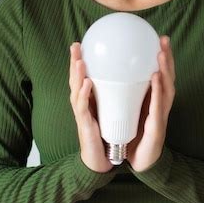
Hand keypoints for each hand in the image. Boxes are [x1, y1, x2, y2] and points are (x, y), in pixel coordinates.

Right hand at [69, 42, 113, 172]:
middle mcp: (82, 103)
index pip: (82, 75)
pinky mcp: (86, 124)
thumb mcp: (111, 109)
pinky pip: (84, 106)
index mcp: (88, 98)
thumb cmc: (106, 133)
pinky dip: (84, 94)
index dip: (79, 60)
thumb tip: (129, 75)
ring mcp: (82, 113)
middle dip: (74, 61)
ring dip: (76, 74)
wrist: (103, 159)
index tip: (81, 43)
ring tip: (79, 60)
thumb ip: (115, 93)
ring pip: (76, 90)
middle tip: (75, 45)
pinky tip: (87, 82)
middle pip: (74, 79)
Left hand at [126, 35, 174, 172]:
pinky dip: (158, 90)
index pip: (161, 74)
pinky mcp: (157, 127)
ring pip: (167, 89)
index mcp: (154, 100)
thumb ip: (125, 93)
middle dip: (168, 58)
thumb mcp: (128, 110)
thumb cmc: (133, 136)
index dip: (162, 57)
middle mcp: (161, 105)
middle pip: (168, 77)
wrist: (137, 163)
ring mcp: (161, 115)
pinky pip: (157, 106)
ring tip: (161, 54)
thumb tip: (110, 71)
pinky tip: (156, 77)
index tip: (159, 37)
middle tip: (164, 39)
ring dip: (166, 70)